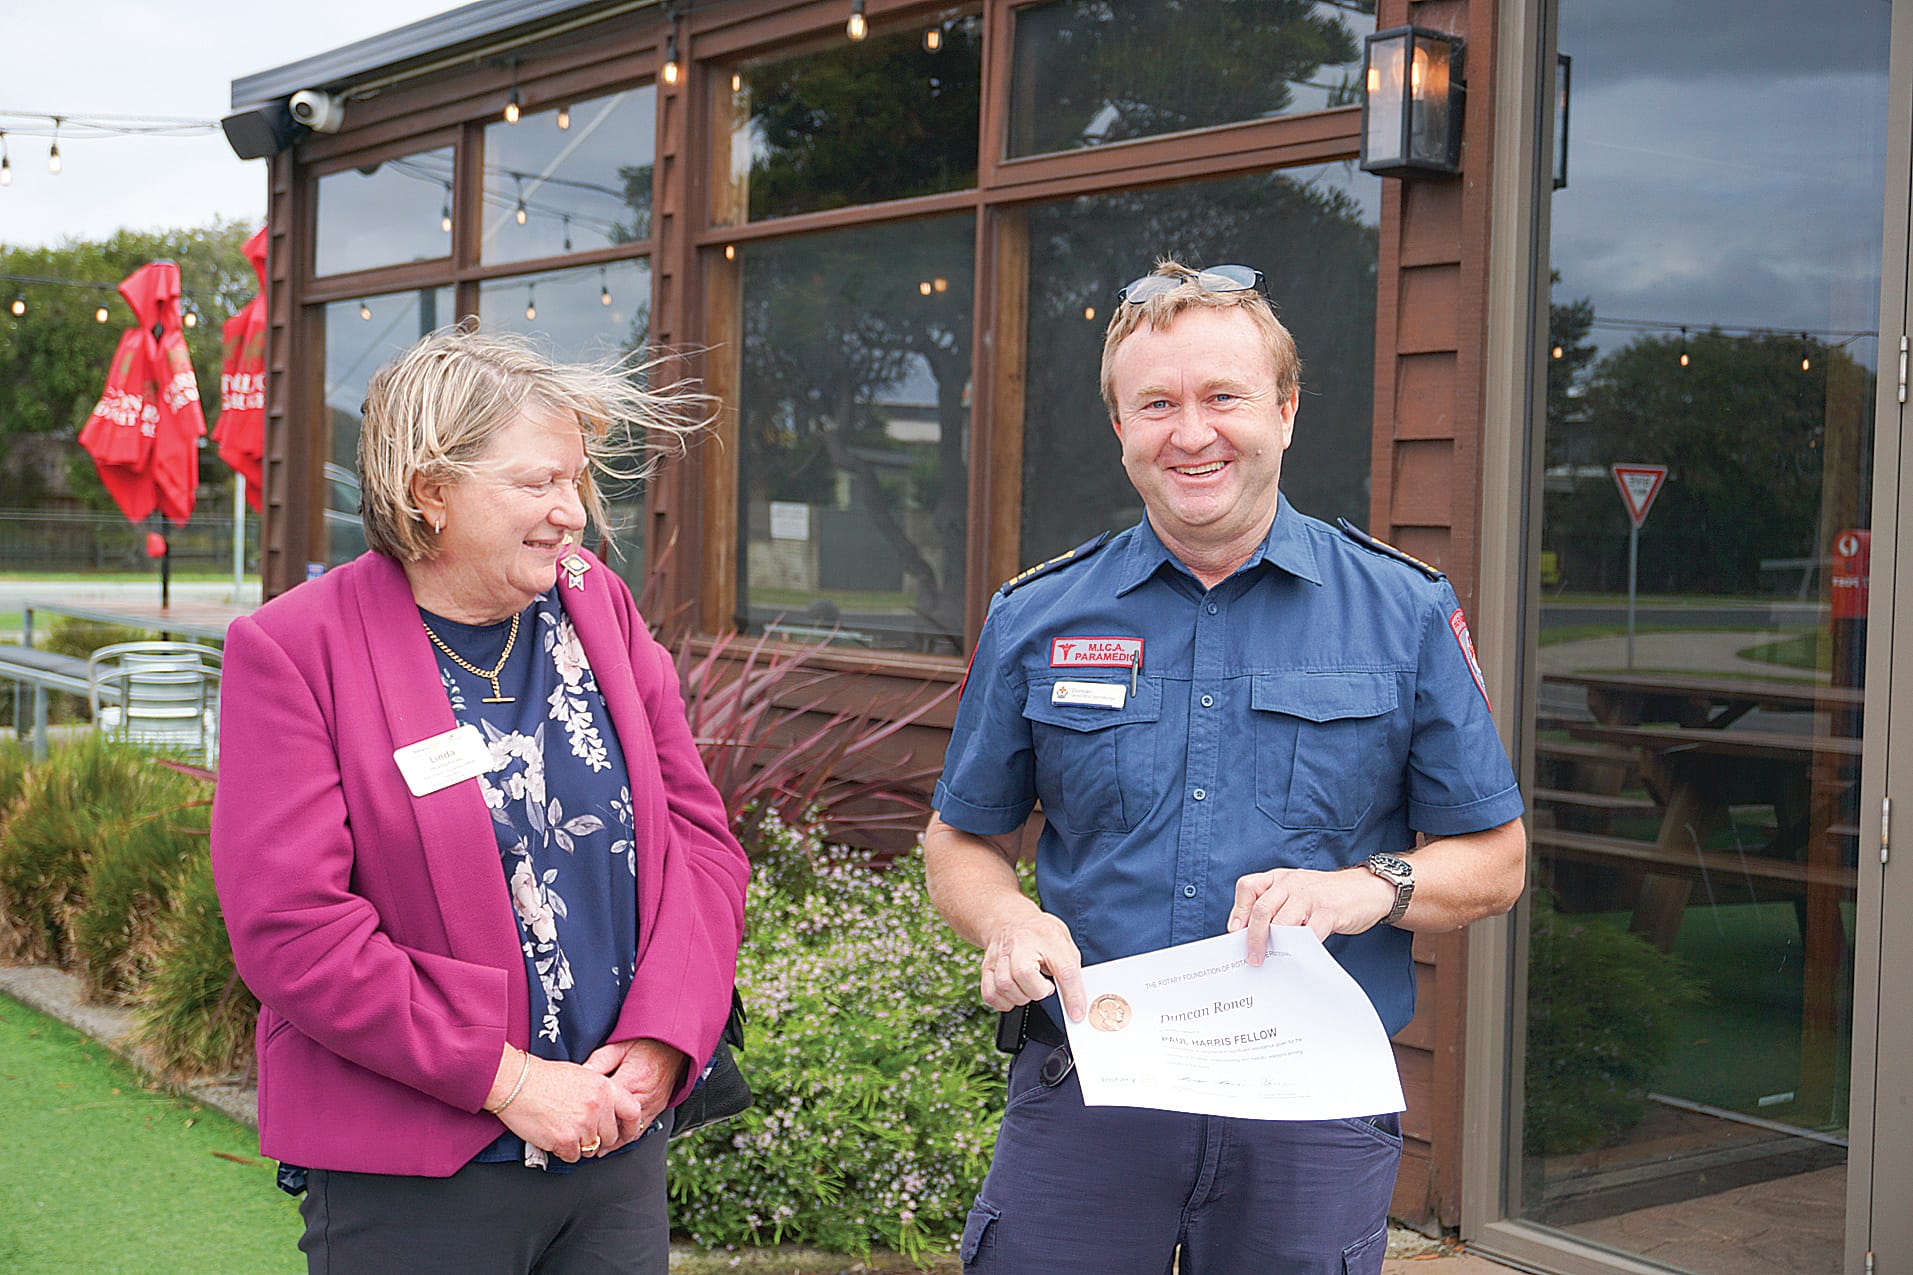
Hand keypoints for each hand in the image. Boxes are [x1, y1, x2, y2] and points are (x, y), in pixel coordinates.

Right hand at [490, 1050, 640, 1161]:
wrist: (516, 1082)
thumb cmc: (543, 1077)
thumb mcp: (582, 1075)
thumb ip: (598, 1093)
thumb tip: (606, 1111)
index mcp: (604, 1087)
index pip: (632, 1111)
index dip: (631, 1126)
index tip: (628, 1133)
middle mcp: (597, 1106)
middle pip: (610, 1136)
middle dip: (598, 1138)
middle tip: (583, 1132)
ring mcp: (583, 1125)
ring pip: (591, 1148)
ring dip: (579, 1144)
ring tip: (564, 1129)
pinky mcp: (565, 1140)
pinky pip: (573, 1156)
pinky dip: (564, 1151)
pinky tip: (554, 1136)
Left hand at [585, 1037, 686, 1149]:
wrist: (674, 1044)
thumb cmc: (647, 1043)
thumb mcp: (618, 1046)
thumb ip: (599, 1061)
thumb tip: (580, 1074)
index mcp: (630, 1080)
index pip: (604, 1105)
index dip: (588, 1115)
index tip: (574, 1119)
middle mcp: (642, 1097)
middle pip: (616, 1125)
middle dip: (598, 1134)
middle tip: (581, 1140)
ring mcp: (652, 1105)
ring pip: (629, 1133)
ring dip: (612, 1141)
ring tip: (595, 1145)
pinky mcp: (658, 1108)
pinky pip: (641, 1130)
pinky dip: (627, 1137)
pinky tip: (615, 1140)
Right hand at [979, 908, 1086, 1021]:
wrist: (1011, 920)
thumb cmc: (1040, 934)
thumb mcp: (1064, 943)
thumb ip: (1072, 970)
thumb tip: (1077, 1002)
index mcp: (1048, 936)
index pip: (1064, 969)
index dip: (1072, 995)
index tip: (1076, 1013)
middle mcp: (1021, 944)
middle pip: (1024, 974)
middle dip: (1038, 991)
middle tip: (1044, 988)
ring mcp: (1000, 955)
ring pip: (1005, 985)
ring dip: (1021, 997)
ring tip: (1029, 989)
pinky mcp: (987, 966)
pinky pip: (990, 993)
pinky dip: (1003, 1002)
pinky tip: (1014, 995)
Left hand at [1227, 866, 1396, 963]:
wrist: (1367, 889)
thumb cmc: (1327, 896)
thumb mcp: (1297, 892)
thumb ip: (1276, 906)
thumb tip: (1251, 936)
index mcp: (1280, 878)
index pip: (1248, 887)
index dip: (1238, 911)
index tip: (1235, 932)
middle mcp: (1292, 883)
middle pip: (1261, 909)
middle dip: (1253, 937)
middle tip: (1252, 957)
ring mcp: (1310, 896)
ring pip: (1282, 922)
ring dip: (1274, 945)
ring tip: (1272, 960)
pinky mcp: (1328, 911)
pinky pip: (1309, 933)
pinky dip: (1300, 948)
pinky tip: (1298, 957)